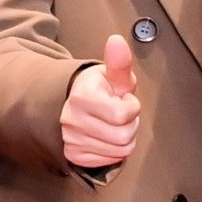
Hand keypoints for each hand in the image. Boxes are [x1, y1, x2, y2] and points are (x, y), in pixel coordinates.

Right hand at [57, 30, 143, 173]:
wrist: (72, 104)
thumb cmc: (99, 89)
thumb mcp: (111, 75)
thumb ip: (119, 62)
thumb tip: (117, 41)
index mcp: (82, 97)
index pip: (122, 115)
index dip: (131, 107)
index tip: (123, 99)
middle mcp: (72, 121)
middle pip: (123, 137)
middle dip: (129, 124)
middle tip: (118, 114)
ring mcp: (71, 140)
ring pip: (119, 151)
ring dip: (123, 138)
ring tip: (112, 124)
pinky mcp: (74, 155)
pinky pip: (109, 160)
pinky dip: (113, 151)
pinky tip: (105, 136)